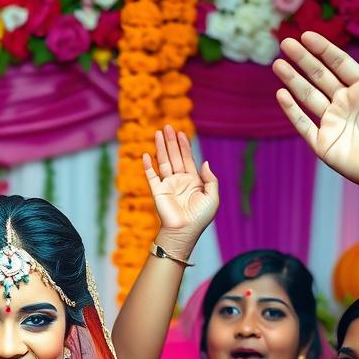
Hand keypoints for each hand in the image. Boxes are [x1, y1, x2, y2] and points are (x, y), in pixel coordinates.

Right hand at [143, 126, 218, 251]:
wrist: (184, 232)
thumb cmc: (200, 218)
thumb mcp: (212, 197)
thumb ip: (210, 179)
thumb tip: (205, 162)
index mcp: (193, 181)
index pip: (187, 159)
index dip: (184, 145)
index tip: (181, 133)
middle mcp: (179, 181)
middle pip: (174, 156)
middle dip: (171, 141)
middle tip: (167, 126)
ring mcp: (167, 186)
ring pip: (163, 162)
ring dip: (161, 147)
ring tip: (158, 133)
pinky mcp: (157, 192)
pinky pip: (151, 176)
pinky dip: (148, 166)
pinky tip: (146, 155)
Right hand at [273, 32, 358, 205]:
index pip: (339, 64)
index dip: (323, 50)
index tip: (307, 36)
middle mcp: (344, 102)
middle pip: (319, 76)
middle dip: (303, 59)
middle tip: (286, 44)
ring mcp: (331, 122)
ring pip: (307, 96)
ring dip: (293, 80)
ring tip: (278, 65)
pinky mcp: (322, 142)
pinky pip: (303, 124)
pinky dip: (291, 110)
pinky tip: (281, 95)